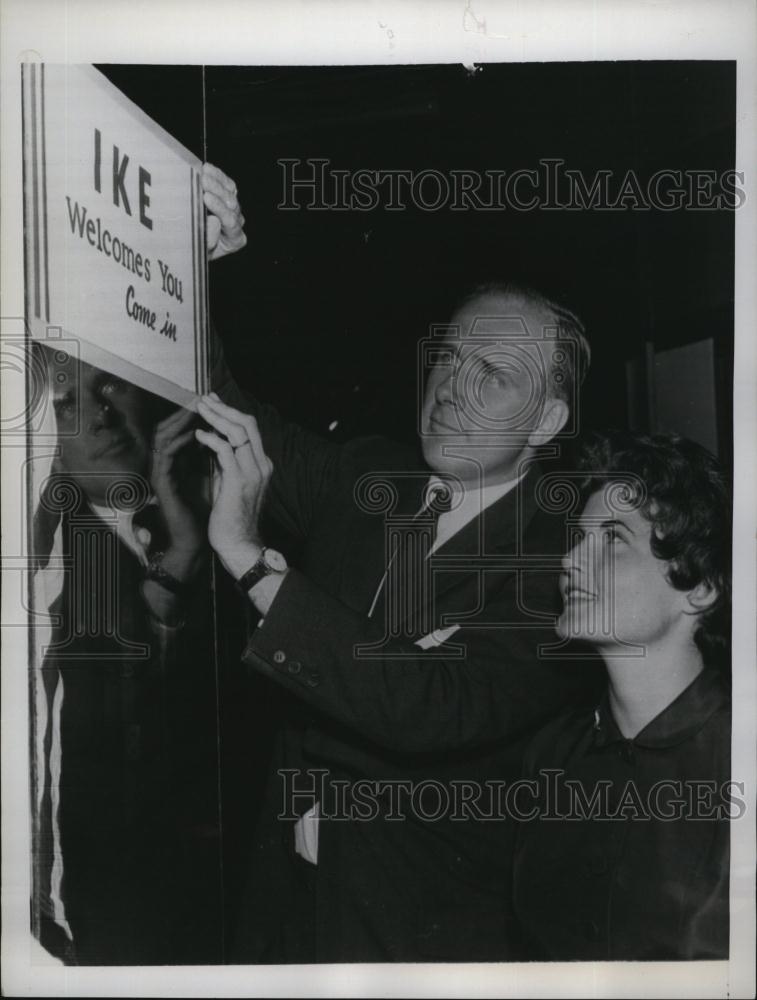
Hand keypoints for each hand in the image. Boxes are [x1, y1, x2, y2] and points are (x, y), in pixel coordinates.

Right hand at [150, 407, 204, 572]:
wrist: (196, 540)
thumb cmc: (205, 511)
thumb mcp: (212, 477)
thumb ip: (213, 457)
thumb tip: (225, 435)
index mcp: (177, 462)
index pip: (179, 429)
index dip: (193, 415)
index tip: (211, 402)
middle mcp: (165, 464)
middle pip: (168, 427)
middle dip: (185, 412)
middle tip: (202, 398)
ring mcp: (160, 471)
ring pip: (163, 436)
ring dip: (180, 421)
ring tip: (197, 409)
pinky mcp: (160, 482)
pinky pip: (166, 454)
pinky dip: (179, 441)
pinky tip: (194, 433)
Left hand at [195, 393, 272, 578]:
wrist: (238, 545)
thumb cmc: (232, 519)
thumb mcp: (230, 484)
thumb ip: (225, 464)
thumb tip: (212, 443)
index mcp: (261, 465)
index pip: (250, 429)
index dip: (231, 413)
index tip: (214, 402)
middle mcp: (261, 464)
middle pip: (247, 423)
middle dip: (224, 408)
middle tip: (205, 398)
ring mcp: (252, 472)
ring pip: (238, 431)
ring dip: (217, 417)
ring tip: (200, 409)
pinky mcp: (238, 481)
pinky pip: (225, 450)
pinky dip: (211, 439)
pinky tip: (198, 435)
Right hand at [202, 163, 246, 260]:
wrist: (189, 245)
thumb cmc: (194, 250)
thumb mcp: (199, 250)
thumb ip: (209, 239)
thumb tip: (214, 220)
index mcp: (235, 240)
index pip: (230, 222)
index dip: (219, 209)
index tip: (206, 198)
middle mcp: (237, 224)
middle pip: (232, 205)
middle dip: (217, 191)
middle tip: (203, 181)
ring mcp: (233, 210)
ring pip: (231, 193)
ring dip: (217, 181)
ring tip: (203, 172)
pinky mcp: (227, 198)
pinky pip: (227, 184)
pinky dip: (217, 176)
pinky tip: (207, 168)